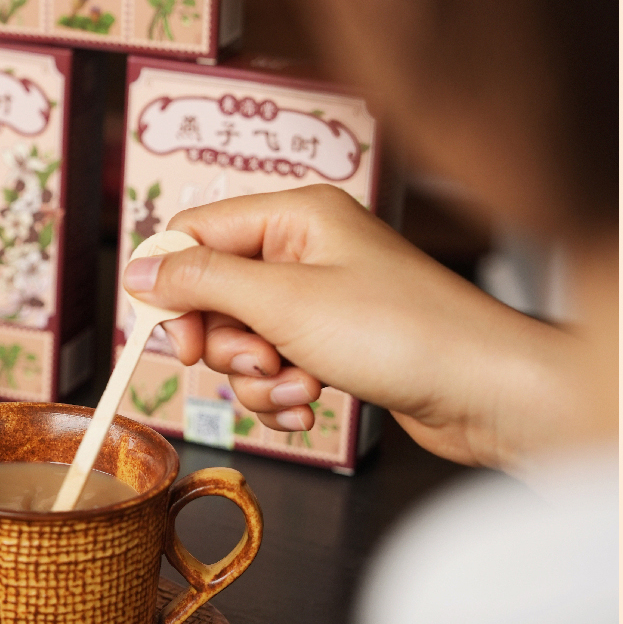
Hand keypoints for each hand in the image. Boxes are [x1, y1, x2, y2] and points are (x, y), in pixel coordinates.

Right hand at [132, 190, 573, 469]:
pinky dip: (284, 396)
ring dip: (258, 379)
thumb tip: (137, 270)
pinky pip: (280, 369)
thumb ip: (204, 285)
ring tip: (298, 390)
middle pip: (218, 292)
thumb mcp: (285, 304)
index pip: (198, 232)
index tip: (170, 339)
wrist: (485, 390)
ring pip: (247, 340)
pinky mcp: (340, 347)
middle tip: (255, 364)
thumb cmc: (400, 332)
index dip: (173, 286)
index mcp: (296, 214)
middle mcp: (308, 248)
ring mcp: (325, 299)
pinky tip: (312, 409)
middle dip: (225, 343)